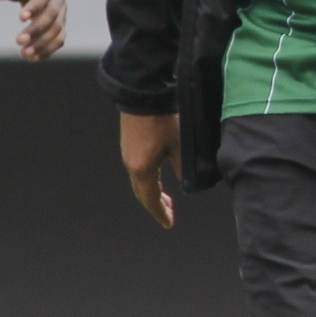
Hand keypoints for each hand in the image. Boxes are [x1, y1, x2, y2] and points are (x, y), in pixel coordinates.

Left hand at [0, 0, 67, 61]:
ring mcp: (61, 10)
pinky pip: (58, 38)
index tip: (20, 18)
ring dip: (42, 43)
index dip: (34, 6)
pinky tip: (33, 58)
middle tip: (19, 41)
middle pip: (52, 14)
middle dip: (37, 29)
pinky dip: (48, 50)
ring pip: (57, 29)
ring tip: (25, 54)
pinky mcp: (60, 23)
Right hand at [120, 112, 179, 229]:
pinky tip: (157, 174)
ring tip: (166, 197)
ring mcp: (128, 153)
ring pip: (139, 181)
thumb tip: (187, 181)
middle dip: (156, 205)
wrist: (142, 93)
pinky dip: (148, 179)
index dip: (161, 213)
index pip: (151, 199)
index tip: (169, 223)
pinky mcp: (129, 143)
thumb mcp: (179, 145)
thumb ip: (184, 168)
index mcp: (142, 169)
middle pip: (142, 193)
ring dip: (152, 191)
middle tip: (169, 212)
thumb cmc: (162, 120)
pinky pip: (137, 169)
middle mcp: (131, 164)